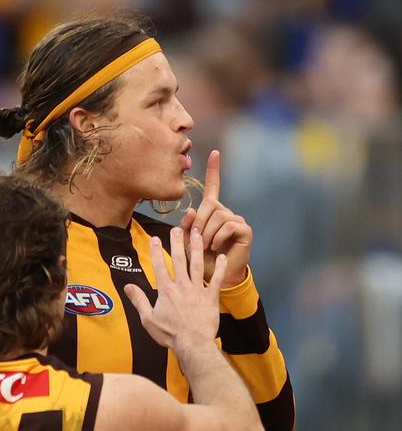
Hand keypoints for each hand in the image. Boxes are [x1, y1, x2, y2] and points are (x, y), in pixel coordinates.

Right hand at [124, 227, 226, 351]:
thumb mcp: (148, 319)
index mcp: (166, 291)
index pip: (160, 266)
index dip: (157, 251)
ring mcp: (198, 290)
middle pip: (180, 260)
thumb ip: (138, 300)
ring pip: (197, 265)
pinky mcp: (211, 297)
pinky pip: (216, 280)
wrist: (193, 344)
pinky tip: (222, 257)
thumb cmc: (170, 334)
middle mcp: (182, 286)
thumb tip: (127, 286)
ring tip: (198, 234)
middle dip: (178, 243)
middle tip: (177, 228)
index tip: (156, 238)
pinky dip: (220, 269)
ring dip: (197, 248)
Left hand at [180, 150, 251, 286]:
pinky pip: (228, 225)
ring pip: (218, 215)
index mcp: (211, 211)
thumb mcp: (186, 240)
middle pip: (210, 205)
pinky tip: (215, 247)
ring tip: (206, 245)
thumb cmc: (198, 258)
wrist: (213, 277)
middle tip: (196, 238)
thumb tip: (191, 210)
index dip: (214, 170)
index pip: (213, 187)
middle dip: (199, 222)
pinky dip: (218, 236)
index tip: (214, 153)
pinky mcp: (244, 230)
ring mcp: (236, 220)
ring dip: (207, 232)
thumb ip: (186, 225)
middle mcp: (225, 212)